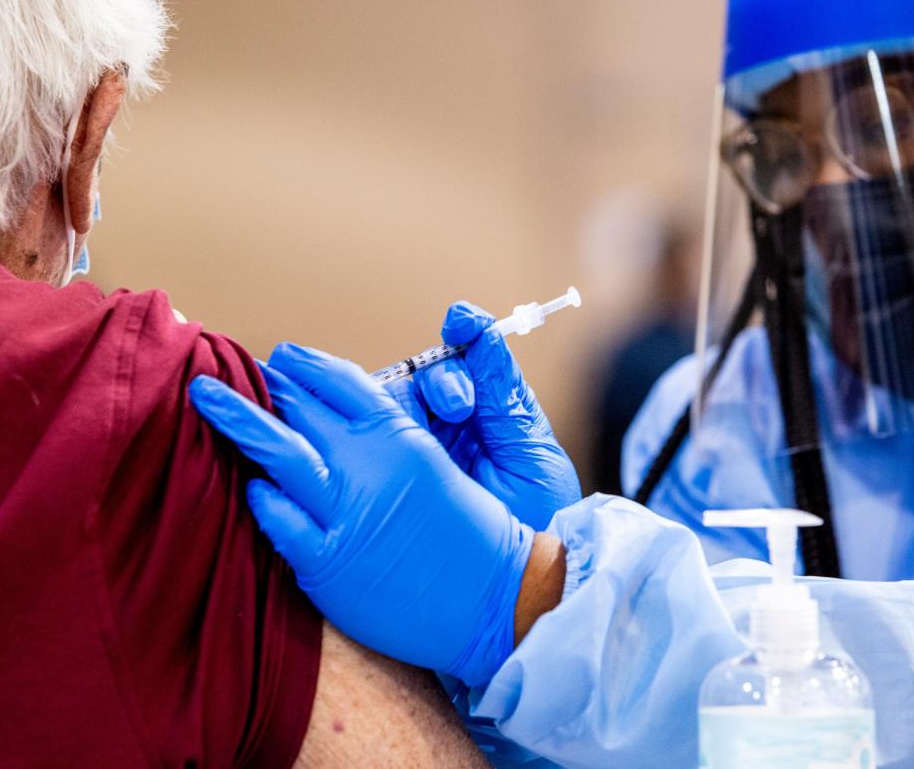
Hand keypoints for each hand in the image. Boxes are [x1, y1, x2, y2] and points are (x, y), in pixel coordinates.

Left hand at [188, 343, 533, 687]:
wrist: (496, 600)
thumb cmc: (473, 536)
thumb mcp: (435, 464)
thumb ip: (388, 437)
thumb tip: (337, 420)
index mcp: (399, 434)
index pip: (339, 380)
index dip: (304, 364)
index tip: (281, 357)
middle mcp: (368, 464)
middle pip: (300, 407)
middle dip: (264, 385)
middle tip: (227, 370)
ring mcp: (346, 511)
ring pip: (276, 450)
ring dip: (235, 416)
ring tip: (201, 394)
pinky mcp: (328, 561)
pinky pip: (277, 519)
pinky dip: (261, 498)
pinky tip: (251, 487)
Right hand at [386, 301, 580, 529]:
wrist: (525, 590)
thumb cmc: (540, 517)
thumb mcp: (530, 450)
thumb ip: (502, 391)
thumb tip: (477, 327)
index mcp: (486, 413)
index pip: (463, 363)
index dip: (462, 339)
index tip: (461, 323)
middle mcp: (446, 427)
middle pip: (423, 380)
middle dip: (441, 382)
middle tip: (459, 405)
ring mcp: (415, 453)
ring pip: (394, 406)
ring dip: (410, 407)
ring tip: (436, 427)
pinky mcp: (389, 478)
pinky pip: (372, 442)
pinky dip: (373, 433)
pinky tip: (386, 440)